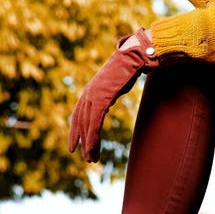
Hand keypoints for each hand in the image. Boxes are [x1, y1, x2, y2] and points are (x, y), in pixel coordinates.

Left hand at [68, 28, 158, 161]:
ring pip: (86, 124)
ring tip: (91, 159)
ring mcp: (94, 94)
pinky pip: (94, 121)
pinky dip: (92, 136)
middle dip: (82, 140)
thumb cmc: (132, 66)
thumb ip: (112, 92)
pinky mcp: (101, 97)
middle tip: (87, 158)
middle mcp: (90, 91)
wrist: (137, 54)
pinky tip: (93, 148)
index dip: (77, 129)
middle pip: (81, 120)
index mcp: (93, 88)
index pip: (80, 113)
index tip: (77, 145)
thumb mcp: (119, 83)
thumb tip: (112, 98)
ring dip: (88, 143)